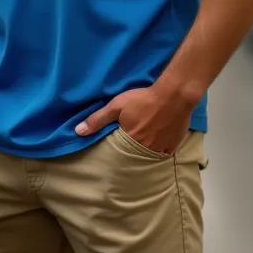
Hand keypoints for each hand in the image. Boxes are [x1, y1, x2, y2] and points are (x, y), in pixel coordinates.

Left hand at [75, 84, 190, 155]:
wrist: (174, 95)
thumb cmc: (143, 99)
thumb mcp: (117, 105)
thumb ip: (98, 119)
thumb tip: (78, 132)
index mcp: (130, 142)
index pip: (118, 153)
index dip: (115, 151)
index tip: (112, 150)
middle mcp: (145, 150)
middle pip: (133, 156)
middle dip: (129, 154)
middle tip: (127, 149)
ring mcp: (160, 150)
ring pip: (148, 156)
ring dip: (143, 153)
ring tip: (140, 148)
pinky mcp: (172, 146)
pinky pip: (163, 154)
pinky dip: (158, 151)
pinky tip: (155, 146)